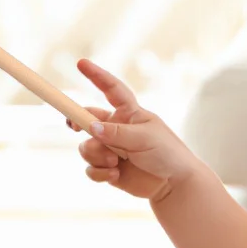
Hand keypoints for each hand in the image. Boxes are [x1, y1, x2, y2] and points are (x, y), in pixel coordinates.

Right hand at [71, 59, 199, 201]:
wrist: (173, 184)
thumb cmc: (166, 153)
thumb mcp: (144, 138)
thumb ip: (116, 133)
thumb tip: (90, 128)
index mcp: (129, 113)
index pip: (111, 89)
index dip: (96, 75)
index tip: (81, 63)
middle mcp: (116, 129)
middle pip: (87, 120)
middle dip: (77, 121)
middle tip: (73, 125)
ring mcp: (111, 149)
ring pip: (86, 147)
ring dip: (96, 154)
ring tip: (114, 161)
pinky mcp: (107, 169)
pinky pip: (90, 168)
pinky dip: (99, 172)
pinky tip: (115, 174)